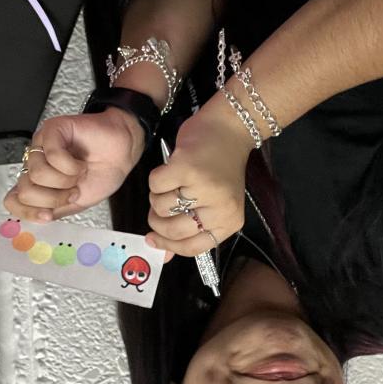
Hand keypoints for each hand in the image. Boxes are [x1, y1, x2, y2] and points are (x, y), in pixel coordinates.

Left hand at [4, 107, 144, 222]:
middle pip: (25, 190)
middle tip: (73, 191)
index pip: (13, 200)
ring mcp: (41, 146)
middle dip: (54, 197)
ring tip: (79, 174)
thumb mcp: (74, 204)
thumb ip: (52, 210)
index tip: (49, 215)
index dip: (28, 212)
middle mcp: (35, 163)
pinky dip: (70, 165)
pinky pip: (51, 154)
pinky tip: (80, 163)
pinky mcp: (53, 130)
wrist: (123, 155)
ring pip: (37, 173)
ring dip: (64, 180)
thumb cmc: (101, 174)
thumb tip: (34, 218)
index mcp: (37, 182)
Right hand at [147, 97, 253, 256]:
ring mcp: (204, 187)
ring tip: (171, 183)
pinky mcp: (186, 168)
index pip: (193, 248)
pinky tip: (170, 170)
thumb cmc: (219, 167)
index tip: (153, 239)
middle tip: (157, 209)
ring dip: (157, 197)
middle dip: (156, 222)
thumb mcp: (213, 204)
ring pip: (161, 207)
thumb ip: (189, 231)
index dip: (168, 246)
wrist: (228, 129)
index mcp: (229, 221)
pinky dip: (156, 179)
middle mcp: (220, 208)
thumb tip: (161, 254)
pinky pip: (155, 186)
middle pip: (173, 230)